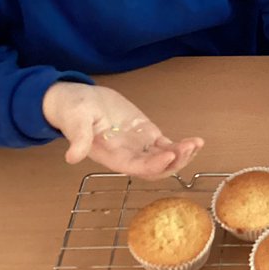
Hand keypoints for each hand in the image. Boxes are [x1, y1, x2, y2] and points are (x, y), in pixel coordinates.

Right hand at [42, 82, 203, 177]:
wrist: (76, 100)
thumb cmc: (73, 110)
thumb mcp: (75, 120)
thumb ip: (78, 137)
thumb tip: (72, 157)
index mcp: (111, 156)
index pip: (136, 167)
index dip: (154, 165)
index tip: (169, 154)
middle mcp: (128, 156)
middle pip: (156, 169)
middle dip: (174, 162)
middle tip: (189, 147)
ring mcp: (139, 146)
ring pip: (165, 159)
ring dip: (182, 156)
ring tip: (196, 143)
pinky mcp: (147, 134)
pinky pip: (167, 145)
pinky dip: (182, 146)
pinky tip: (196, 142)